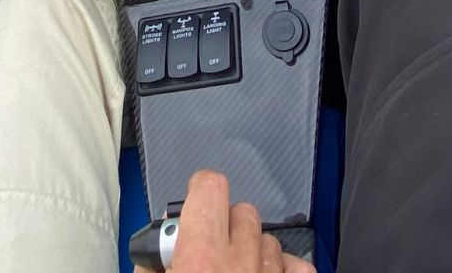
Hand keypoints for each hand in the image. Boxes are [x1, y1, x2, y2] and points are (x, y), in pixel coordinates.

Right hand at [140, 170, 314, 272]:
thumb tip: (151, 254)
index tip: (194, 202)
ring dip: (253, 251)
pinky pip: (300, 266)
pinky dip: (286, 269)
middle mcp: (240, 262)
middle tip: (210, 251)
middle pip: (243, 211)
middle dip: (226, 226)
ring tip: (234, 272)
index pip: (210, 187)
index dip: (199, 191)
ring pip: (270, 239)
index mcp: (200, 257)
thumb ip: (150, 264)